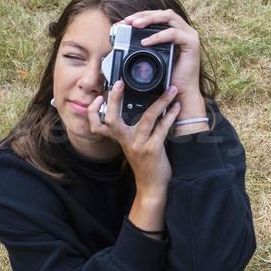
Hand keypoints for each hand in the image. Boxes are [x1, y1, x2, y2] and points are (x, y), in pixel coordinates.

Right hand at [87, 80, 181, 195]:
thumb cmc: (145, 166)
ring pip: (148, 117)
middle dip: (113, 100)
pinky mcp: (153, 149)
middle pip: (112, 119)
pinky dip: (171, 115)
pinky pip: (162, 127)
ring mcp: (139, 145)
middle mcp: (126, 141)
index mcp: (120, 139)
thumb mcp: (133, 147)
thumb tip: (141, 109)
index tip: (98, 97)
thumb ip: (133, 131)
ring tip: (171, 90)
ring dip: (161, 101)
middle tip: (119, 83)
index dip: (93, 112)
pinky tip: (177, 107)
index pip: (98, 125)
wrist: (152, 187)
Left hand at [120, 9, 201, 102]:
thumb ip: (146, 45)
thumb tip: (127, 38)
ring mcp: (190, 35)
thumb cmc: (169, 79)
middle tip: (128, 20)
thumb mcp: (153, 58)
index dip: (142, 15)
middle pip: (163, 13)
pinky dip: (158, 36)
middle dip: (144, 15)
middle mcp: (184, 30)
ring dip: (150, 19)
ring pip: (168, 18)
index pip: (159, 16)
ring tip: (135, 25)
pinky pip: (173, 33)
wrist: (181, 95)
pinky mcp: (192, 43)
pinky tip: (146, 41)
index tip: (125, 21)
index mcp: (176, 31)